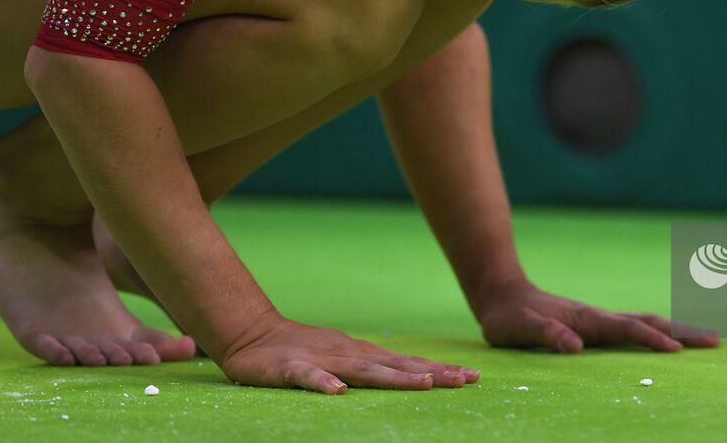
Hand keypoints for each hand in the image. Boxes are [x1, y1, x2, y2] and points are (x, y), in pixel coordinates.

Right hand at [219, 313, 479, 393]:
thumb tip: (416, 376)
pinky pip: (308, 377)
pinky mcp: (291, 369)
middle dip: (433, 374)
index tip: (472, 377)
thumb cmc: (305, 350)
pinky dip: (323, 383)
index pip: (408, 364)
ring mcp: (323, 360)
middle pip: (397, 366)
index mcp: (364, 354)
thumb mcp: (347, 358)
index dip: (440, 371)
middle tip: (466, 380)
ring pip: (364, 370)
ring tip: (425, 385)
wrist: (254, 334)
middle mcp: (351, 354)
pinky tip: (337, 391)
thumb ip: (376, 367)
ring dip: (395, 377)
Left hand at [476, 280, 719, 353]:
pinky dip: (659, 331)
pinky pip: (635, 327)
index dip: (653, 340)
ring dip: (677, 329)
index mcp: (588, 319)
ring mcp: (600, 319)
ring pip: (647, 322)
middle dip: (684, 331)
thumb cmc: (509, 316)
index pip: (628, 330)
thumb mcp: (520, 329)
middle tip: (717, 340)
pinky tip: (667, 338)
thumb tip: (575, 347)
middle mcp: (600, 317)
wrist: (503, 293)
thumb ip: (546, 335)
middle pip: (651, 321)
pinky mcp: (596, 324)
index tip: (678, 352)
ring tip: (706, 337)